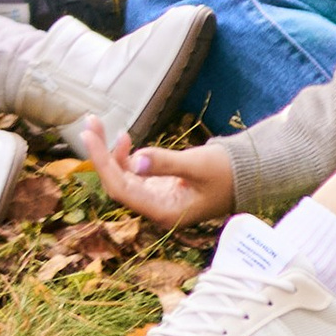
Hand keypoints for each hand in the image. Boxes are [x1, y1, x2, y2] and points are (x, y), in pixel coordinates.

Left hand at [78, 119, 233, 227]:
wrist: (247, 178)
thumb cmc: (227, 173)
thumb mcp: (198, 165)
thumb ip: (166, 163)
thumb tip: (135, 159)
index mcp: (163, 211)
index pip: (121, 189)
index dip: (102, 162)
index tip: (90, 136)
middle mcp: (155, 209)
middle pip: (117, 183)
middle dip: (100, 155)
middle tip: (88, 124)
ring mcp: (156, 199)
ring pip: (123, 177)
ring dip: (109, 154)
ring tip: (99, 125)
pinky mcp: (159, 189)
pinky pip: (134, 175)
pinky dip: (125, 157)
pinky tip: (125, 140)